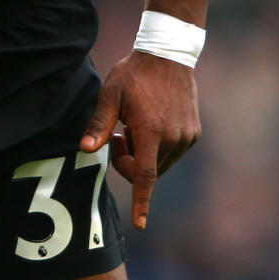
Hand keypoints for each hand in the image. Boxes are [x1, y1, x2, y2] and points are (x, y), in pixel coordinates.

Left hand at [79, 50, 199, 230]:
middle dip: (128, 161)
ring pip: (160, 164)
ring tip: (135, 125)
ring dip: (144, 154)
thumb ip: (99, 125)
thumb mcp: (110, 95)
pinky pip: (172, 153)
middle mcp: (173, 139)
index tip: (140, 224)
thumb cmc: (134, 75)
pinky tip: (152, 122)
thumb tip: (84, 150)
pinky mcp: (194, 134)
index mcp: (151, 131)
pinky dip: (158, 148)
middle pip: (147, 171)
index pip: (145, 176)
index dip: (141, 201)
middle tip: (118, 135)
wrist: (168, 55)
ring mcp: (186, 137)